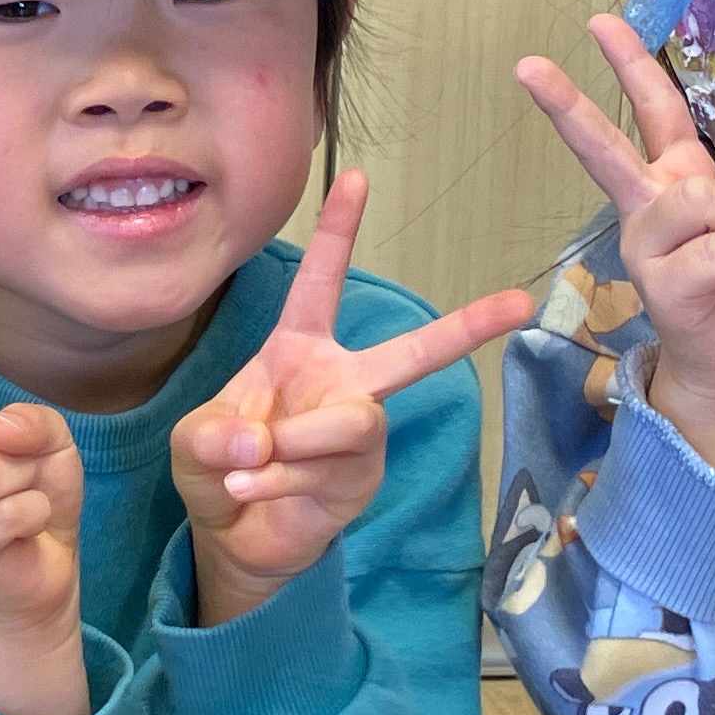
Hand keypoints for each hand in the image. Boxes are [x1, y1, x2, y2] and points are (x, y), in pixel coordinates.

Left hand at [170, 171, 535, 626]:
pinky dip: (273, 483)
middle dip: (468, 326)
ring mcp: (360, 433)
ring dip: (291, 445)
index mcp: (300, 352)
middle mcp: (343, 384)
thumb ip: (215, 433)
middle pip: (413, 352)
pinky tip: (247, 491)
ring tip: (248, 469)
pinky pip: (324, 471)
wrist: (235, 537)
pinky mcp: (363, 480)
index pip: (321, 283)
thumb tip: (263, 438)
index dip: (337, 231)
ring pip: (349, 422)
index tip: (357, 177)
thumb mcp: (195, 441)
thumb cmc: (221, 467)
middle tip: (520, 303)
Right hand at [515, 14, 714, 486]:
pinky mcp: (660, 284)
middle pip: (608, 147)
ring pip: (703, 197)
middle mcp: (649, 207)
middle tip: (525, 66)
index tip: (598, 22)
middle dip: (567, 105)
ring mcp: (647, 246)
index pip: (655, 112)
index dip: (631, 64)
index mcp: (676, 181)